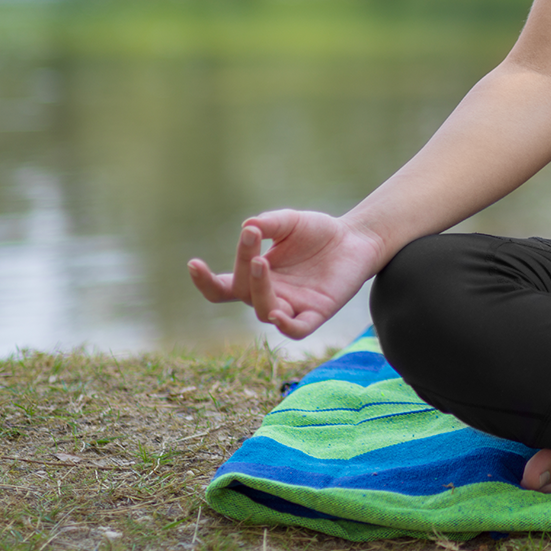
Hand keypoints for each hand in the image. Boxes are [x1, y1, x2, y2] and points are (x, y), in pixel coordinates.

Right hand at [187, 210, 385, 339]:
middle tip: (252, 238)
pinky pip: (297, 329)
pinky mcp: (316, 313)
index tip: (193, 263)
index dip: (204, 282)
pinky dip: (286, 326)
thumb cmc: (318, 232)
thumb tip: (247, 226)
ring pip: (265, 310)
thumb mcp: (290, 221)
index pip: (221, 288)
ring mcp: (292, 306)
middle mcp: (269, 295)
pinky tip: (279, 314)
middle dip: (242, 267)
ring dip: (260, 288)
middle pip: (241, 292)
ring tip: (262, 261)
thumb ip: (269, 223)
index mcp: (255, 277)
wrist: (356, 237)